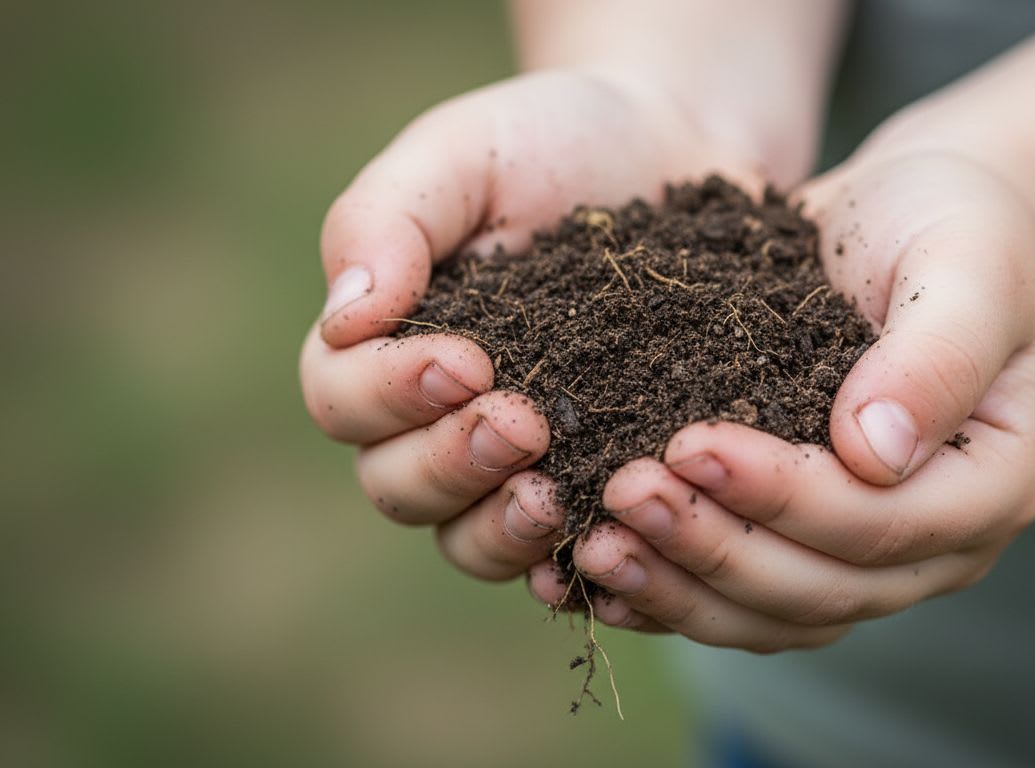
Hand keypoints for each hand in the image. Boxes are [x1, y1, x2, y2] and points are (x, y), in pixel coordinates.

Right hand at [300, 70, 760, 580]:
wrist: (675, 153)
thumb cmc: (556, 142)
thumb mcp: (464, 152)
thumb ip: (388, 219)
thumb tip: (346, 317)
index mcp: (389, 342)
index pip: (343, 398)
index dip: (390, 395)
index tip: (464, 358)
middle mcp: (439, 418)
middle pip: (397, 486)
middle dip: (450, 462)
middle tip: (521, 421)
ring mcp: (517, 463)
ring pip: (467, 538)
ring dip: (500, 527)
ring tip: (554, 493)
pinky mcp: (594, 483)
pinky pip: (563, 555)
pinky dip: (571, 566)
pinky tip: (603, 549)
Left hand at [528, 147, 1034, 651]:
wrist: (917, 220)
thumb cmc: (957, 228)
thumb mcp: (967, 265)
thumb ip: (937, 356)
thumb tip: (873, 455)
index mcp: (993, 485)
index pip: (883, 525)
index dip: (783, 497)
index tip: (691, 442)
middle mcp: (936, 542)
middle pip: (819, 588)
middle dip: (714, 548)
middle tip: (622, 494)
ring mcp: (870, 556)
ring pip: (772, 612)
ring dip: (678, 587)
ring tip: (591, 545)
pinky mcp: (806, 542)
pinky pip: (738, 597)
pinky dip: (669, 593)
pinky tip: (592, 576)